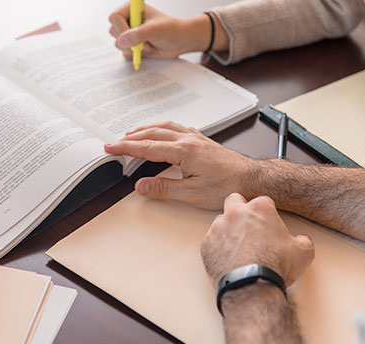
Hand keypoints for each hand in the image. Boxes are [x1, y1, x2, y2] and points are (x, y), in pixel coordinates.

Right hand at [104, 121, 255, 209]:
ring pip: (164, 127)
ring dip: (145, 129)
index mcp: (183, 151)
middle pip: (152, 134)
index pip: (146, 147)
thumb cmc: (228, 185)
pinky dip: (162, 128)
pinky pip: (176, 128)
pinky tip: (161, 131)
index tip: (111, 148)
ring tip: (131, 134)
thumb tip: (141, 186)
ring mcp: (196, 138)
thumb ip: (164, 189)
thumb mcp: (192, 194)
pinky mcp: (202, 141)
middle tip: (114, 142)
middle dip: (130, 138)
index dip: (126, 148)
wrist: (253, 179)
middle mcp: (188, 140)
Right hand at [108, 3, 227, 59]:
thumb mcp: (156, 30)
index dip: (122, 28)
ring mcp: (129, 33)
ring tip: (149, 44)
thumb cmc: (171, 30)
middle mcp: (128, 20)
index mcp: (131, 9)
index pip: (114, 17)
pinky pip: (124, 53)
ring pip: (118, 44)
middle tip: (145, 40)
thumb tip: (122, 41)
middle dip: (129, 40)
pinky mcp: (131, 45)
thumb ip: (138, 34)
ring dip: (134, 48)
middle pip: (114, 31)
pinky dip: (135, 55)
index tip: (134, 35)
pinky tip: (147, 49)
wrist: (180, 42)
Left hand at [201, 193, 314, 286]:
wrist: (251, 286)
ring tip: (238, 247)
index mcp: (259, 209)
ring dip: (227, 229)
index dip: (267, 212)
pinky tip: (228, 258)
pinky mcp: (206, 244)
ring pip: (220, 221)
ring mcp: (217, 228)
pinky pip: (211, 240)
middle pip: (234, 200)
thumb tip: (301, 241)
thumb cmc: (275, 266)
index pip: (262, 201)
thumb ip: (302, 240)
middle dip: (240, 208)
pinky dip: (218, 247)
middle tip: (247, 224)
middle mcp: (235, 213)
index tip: (268, 223)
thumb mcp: (303, 252)